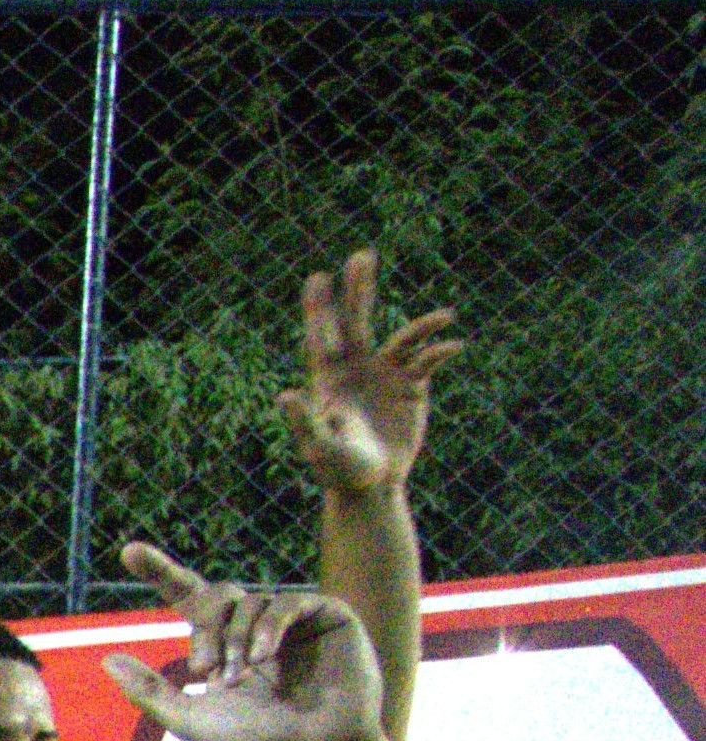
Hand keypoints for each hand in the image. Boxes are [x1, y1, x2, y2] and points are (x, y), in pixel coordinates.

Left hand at [101, 541, 380, 740]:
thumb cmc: (258, 738)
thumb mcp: (190, 719)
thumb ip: (149, 691)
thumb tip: (107, 660)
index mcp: (222, 641)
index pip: (188, 596)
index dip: (160, 571)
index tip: (128, 551)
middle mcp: (254, 623)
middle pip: (215, 595)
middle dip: (204, 627)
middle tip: (201, 667)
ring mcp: (291, 617)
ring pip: (250, 602)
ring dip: (236, 639)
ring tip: (240, 675)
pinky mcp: (326, 614)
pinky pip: (287, 602)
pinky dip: (268, 626)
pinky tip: (263, 655)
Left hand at [279, 250, 461, 503]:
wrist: (371, 485)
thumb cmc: (338, 469)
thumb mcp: (320, 445)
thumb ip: (304, 420)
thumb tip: (286, 395)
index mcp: (330, 378)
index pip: (323, 336)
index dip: (320, 307)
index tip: (317, 276)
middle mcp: (358, 368)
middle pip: (357, 321)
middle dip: (359, 290)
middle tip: (362, 254)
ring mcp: (386, 374)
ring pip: (403, 337)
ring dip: (423, 326)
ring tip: (444, 316)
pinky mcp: (412, 387)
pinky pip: (428, 361)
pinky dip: (439, 352)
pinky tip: (453, 347)